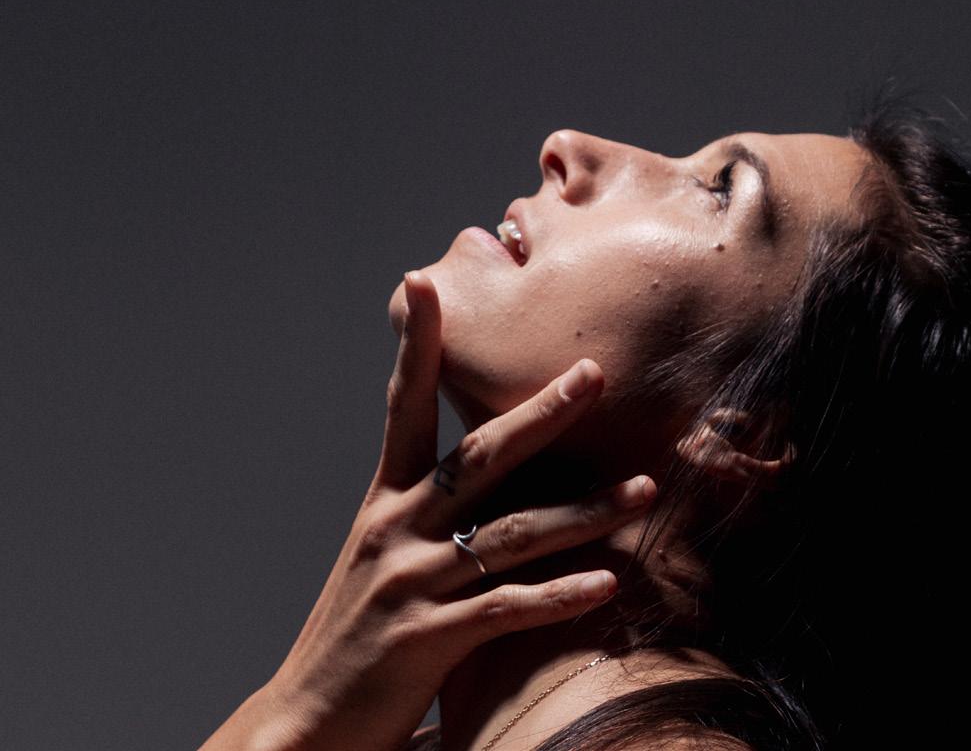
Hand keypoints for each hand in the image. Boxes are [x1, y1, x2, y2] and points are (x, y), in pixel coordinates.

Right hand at [200, 270, 656, 750]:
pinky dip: (559, 597)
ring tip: (646, 489)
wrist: (305, 725)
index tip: (422, 282)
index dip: (415, 346)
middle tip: (594, 373)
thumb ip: (434, 513)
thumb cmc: (358, 634)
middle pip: (480, 458)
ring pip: (514, 534)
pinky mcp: (428, 641)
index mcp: (384, 502)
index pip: (402, 408)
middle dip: (542, 413)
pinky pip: (506, 610)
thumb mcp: (384, 557)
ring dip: (587, 512)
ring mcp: (412, 584)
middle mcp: (396, 530)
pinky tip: (608, 584)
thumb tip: (492, 476)